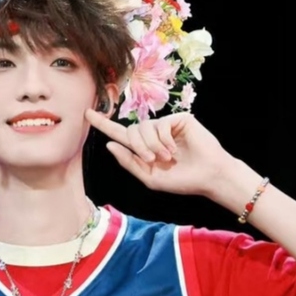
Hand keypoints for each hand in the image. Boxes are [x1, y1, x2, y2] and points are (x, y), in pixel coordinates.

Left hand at [85, 109, 235, 198]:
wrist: (208, 177)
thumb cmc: (181, 181)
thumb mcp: (149, 178)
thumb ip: (129, 162)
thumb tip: (110, 144)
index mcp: (143, 149)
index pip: (119, 134)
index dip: (103, 124)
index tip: (87, 114)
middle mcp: (152, 134)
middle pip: (130, 131)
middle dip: (138, 147)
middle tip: (153, 160)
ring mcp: (165, 125)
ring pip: (144, 128)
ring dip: (152, 146)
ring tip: (168, 157)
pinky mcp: (178, 119)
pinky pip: (160, 125)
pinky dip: (164, 140)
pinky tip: (175, 149)